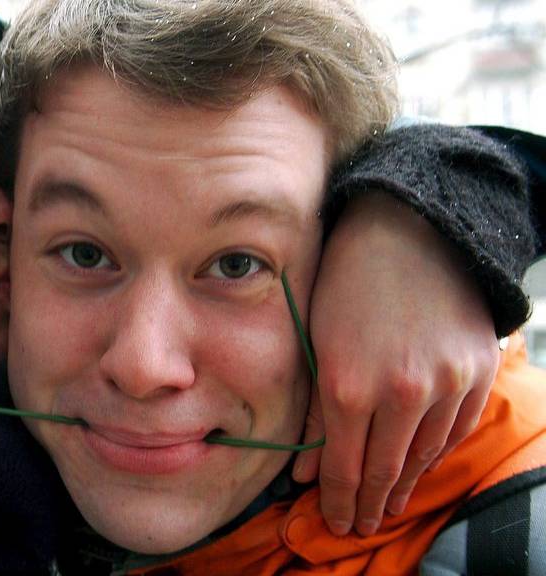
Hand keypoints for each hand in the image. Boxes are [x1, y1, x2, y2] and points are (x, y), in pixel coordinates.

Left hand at [294, 192, 499, 536]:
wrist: (411, 230)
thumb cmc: (345, 281)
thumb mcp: (313, 343)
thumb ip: (311, 411)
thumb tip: (302, 473)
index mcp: (348, 386)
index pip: (343, 468)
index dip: (338, 501)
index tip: (334, 520)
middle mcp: (402, 393)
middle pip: (384, 470)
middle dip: (368, 503)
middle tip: (359, 524)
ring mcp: (446, 384)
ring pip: (424, 455)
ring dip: (403, 485)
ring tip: (386, 503)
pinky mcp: (478, 371)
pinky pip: (456, 430)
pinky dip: (435, 454)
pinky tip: (418, 465)